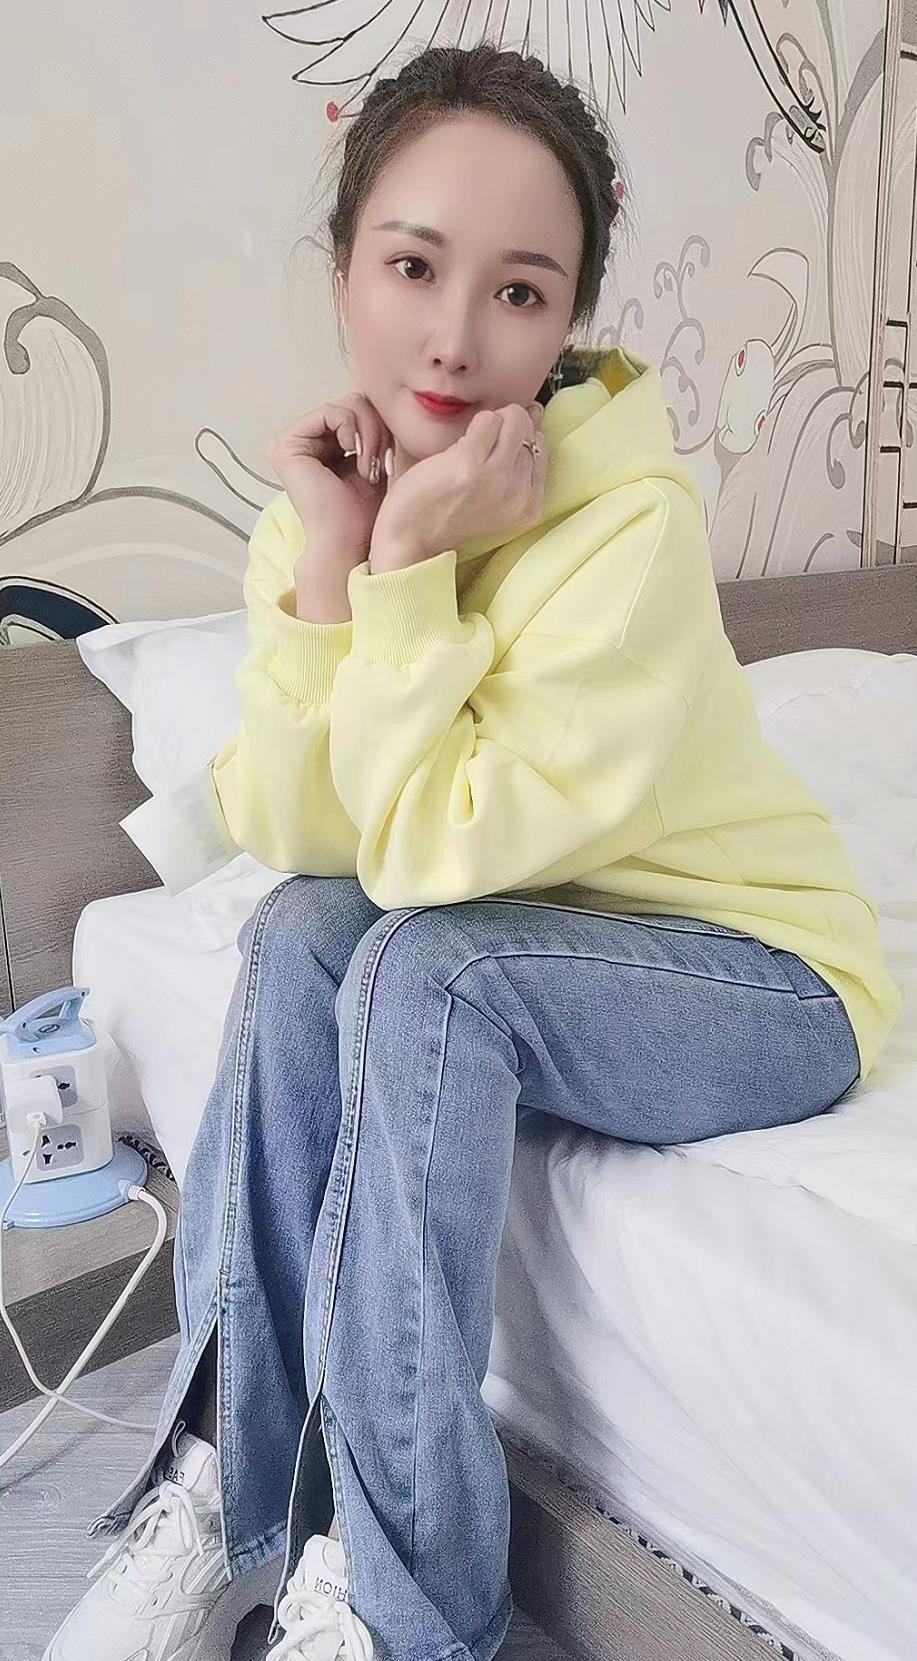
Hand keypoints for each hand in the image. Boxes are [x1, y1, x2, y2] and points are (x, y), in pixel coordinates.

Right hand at [266, 393, 394, 582]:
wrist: (350, 544)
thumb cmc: (366, 514)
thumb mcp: (376, 460)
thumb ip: (374, 427)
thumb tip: (384, 394)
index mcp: (321, 445)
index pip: (358, 410)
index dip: (381, 426)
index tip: (390, 459)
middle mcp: (302, 442)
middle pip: (353, 403)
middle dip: (376, 429)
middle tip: (380, 464)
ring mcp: (290, 442)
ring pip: (347, 405)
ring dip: (370, 434)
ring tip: (370, 467)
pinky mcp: (286, 445)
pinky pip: (332, 412)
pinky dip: (354, 431)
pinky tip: (356, 460)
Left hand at [371, 402, 546, 566]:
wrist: (410, 538)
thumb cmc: (447, 512)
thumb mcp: (495, 491)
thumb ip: (518, 457)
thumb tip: (534, 411)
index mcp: (530, 506)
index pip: (541, 447)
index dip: (516, 441)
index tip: (494, 454)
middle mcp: (519, 494)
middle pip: (528, 431)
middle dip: (504, 432)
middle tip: (479, 453)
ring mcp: (497, 478)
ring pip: (513, 419)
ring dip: (489, 425)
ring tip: (469, 451)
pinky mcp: (470, 463)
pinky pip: (487, 419)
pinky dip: (472, 426)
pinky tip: (456, 451)